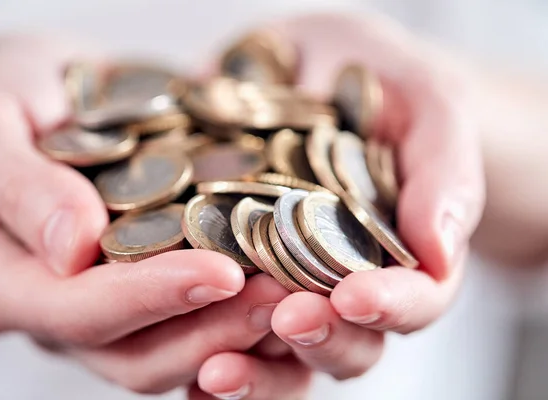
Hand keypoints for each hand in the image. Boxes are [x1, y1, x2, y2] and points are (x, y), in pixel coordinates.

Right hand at [0, 35, 306, 396]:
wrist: (36, 91)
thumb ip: (16, 184)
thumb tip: (71, 247)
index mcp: (3, 280)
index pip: (76, 312)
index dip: (149, 298)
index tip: (221, 271)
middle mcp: (54, 313)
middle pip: (134, 354)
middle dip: (212, 328)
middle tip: (283, 293)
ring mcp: (105, 311)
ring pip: (174, 353)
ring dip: (238, 331)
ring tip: (299, 295)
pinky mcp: (147, 294)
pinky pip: (198, 327)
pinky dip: (244, 319)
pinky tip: (288, 290)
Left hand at [192, 13, 484, 397]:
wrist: (323, 68)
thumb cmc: (384, 83)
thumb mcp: (426, 103)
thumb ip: (443, 170)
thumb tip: (437, 249)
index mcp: (406, 252)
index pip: (416, 299)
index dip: (391, 305)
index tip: (354, 295)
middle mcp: (351, 283)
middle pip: (350, 342)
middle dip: (321, 337)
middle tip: (287, 317)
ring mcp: (295, 288)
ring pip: (288, 355)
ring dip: (258, 370)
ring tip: (216, 369)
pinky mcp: (239, 280)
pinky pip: (229, 336)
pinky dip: (209, 358)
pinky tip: (188, 374)